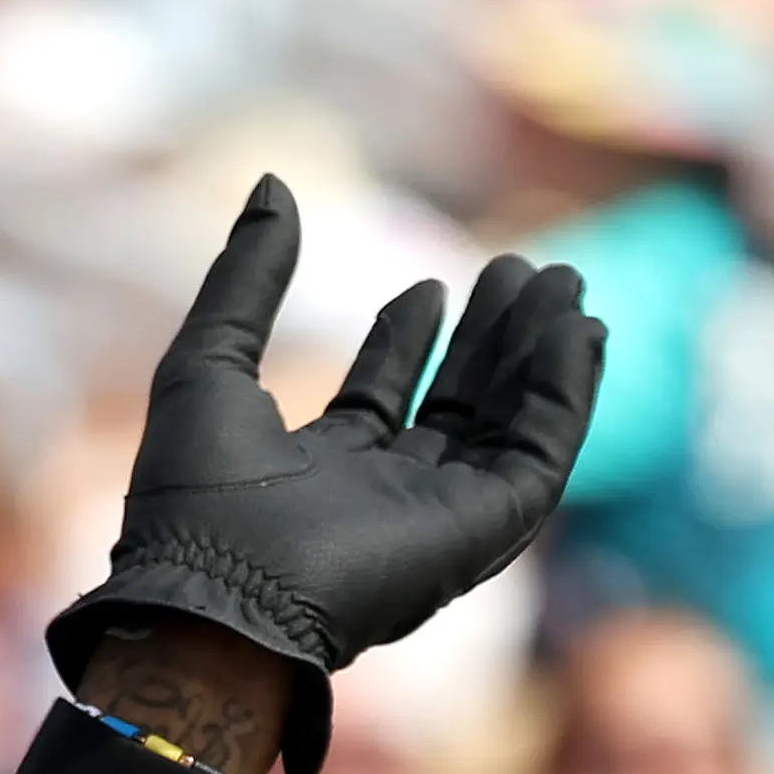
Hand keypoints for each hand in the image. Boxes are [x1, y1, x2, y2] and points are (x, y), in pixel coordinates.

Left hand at [48, 174, 604, 773]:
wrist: (215, 592)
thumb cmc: (195, 491)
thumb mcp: (210, 358)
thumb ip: (247, 276)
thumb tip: (274, 181)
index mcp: (312, 474)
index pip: (377, 401)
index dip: (404, 340)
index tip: (429, 282)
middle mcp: (380, 500)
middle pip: (454, 409)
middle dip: (490, 339)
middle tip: (524, 268)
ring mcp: (435, 518)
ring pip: (504, 428)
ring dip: (539, 357)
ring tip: (561, 285)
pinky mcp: (482, 533)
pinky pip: (540, 456)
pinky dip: (565, 395)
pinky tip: (578, 332)